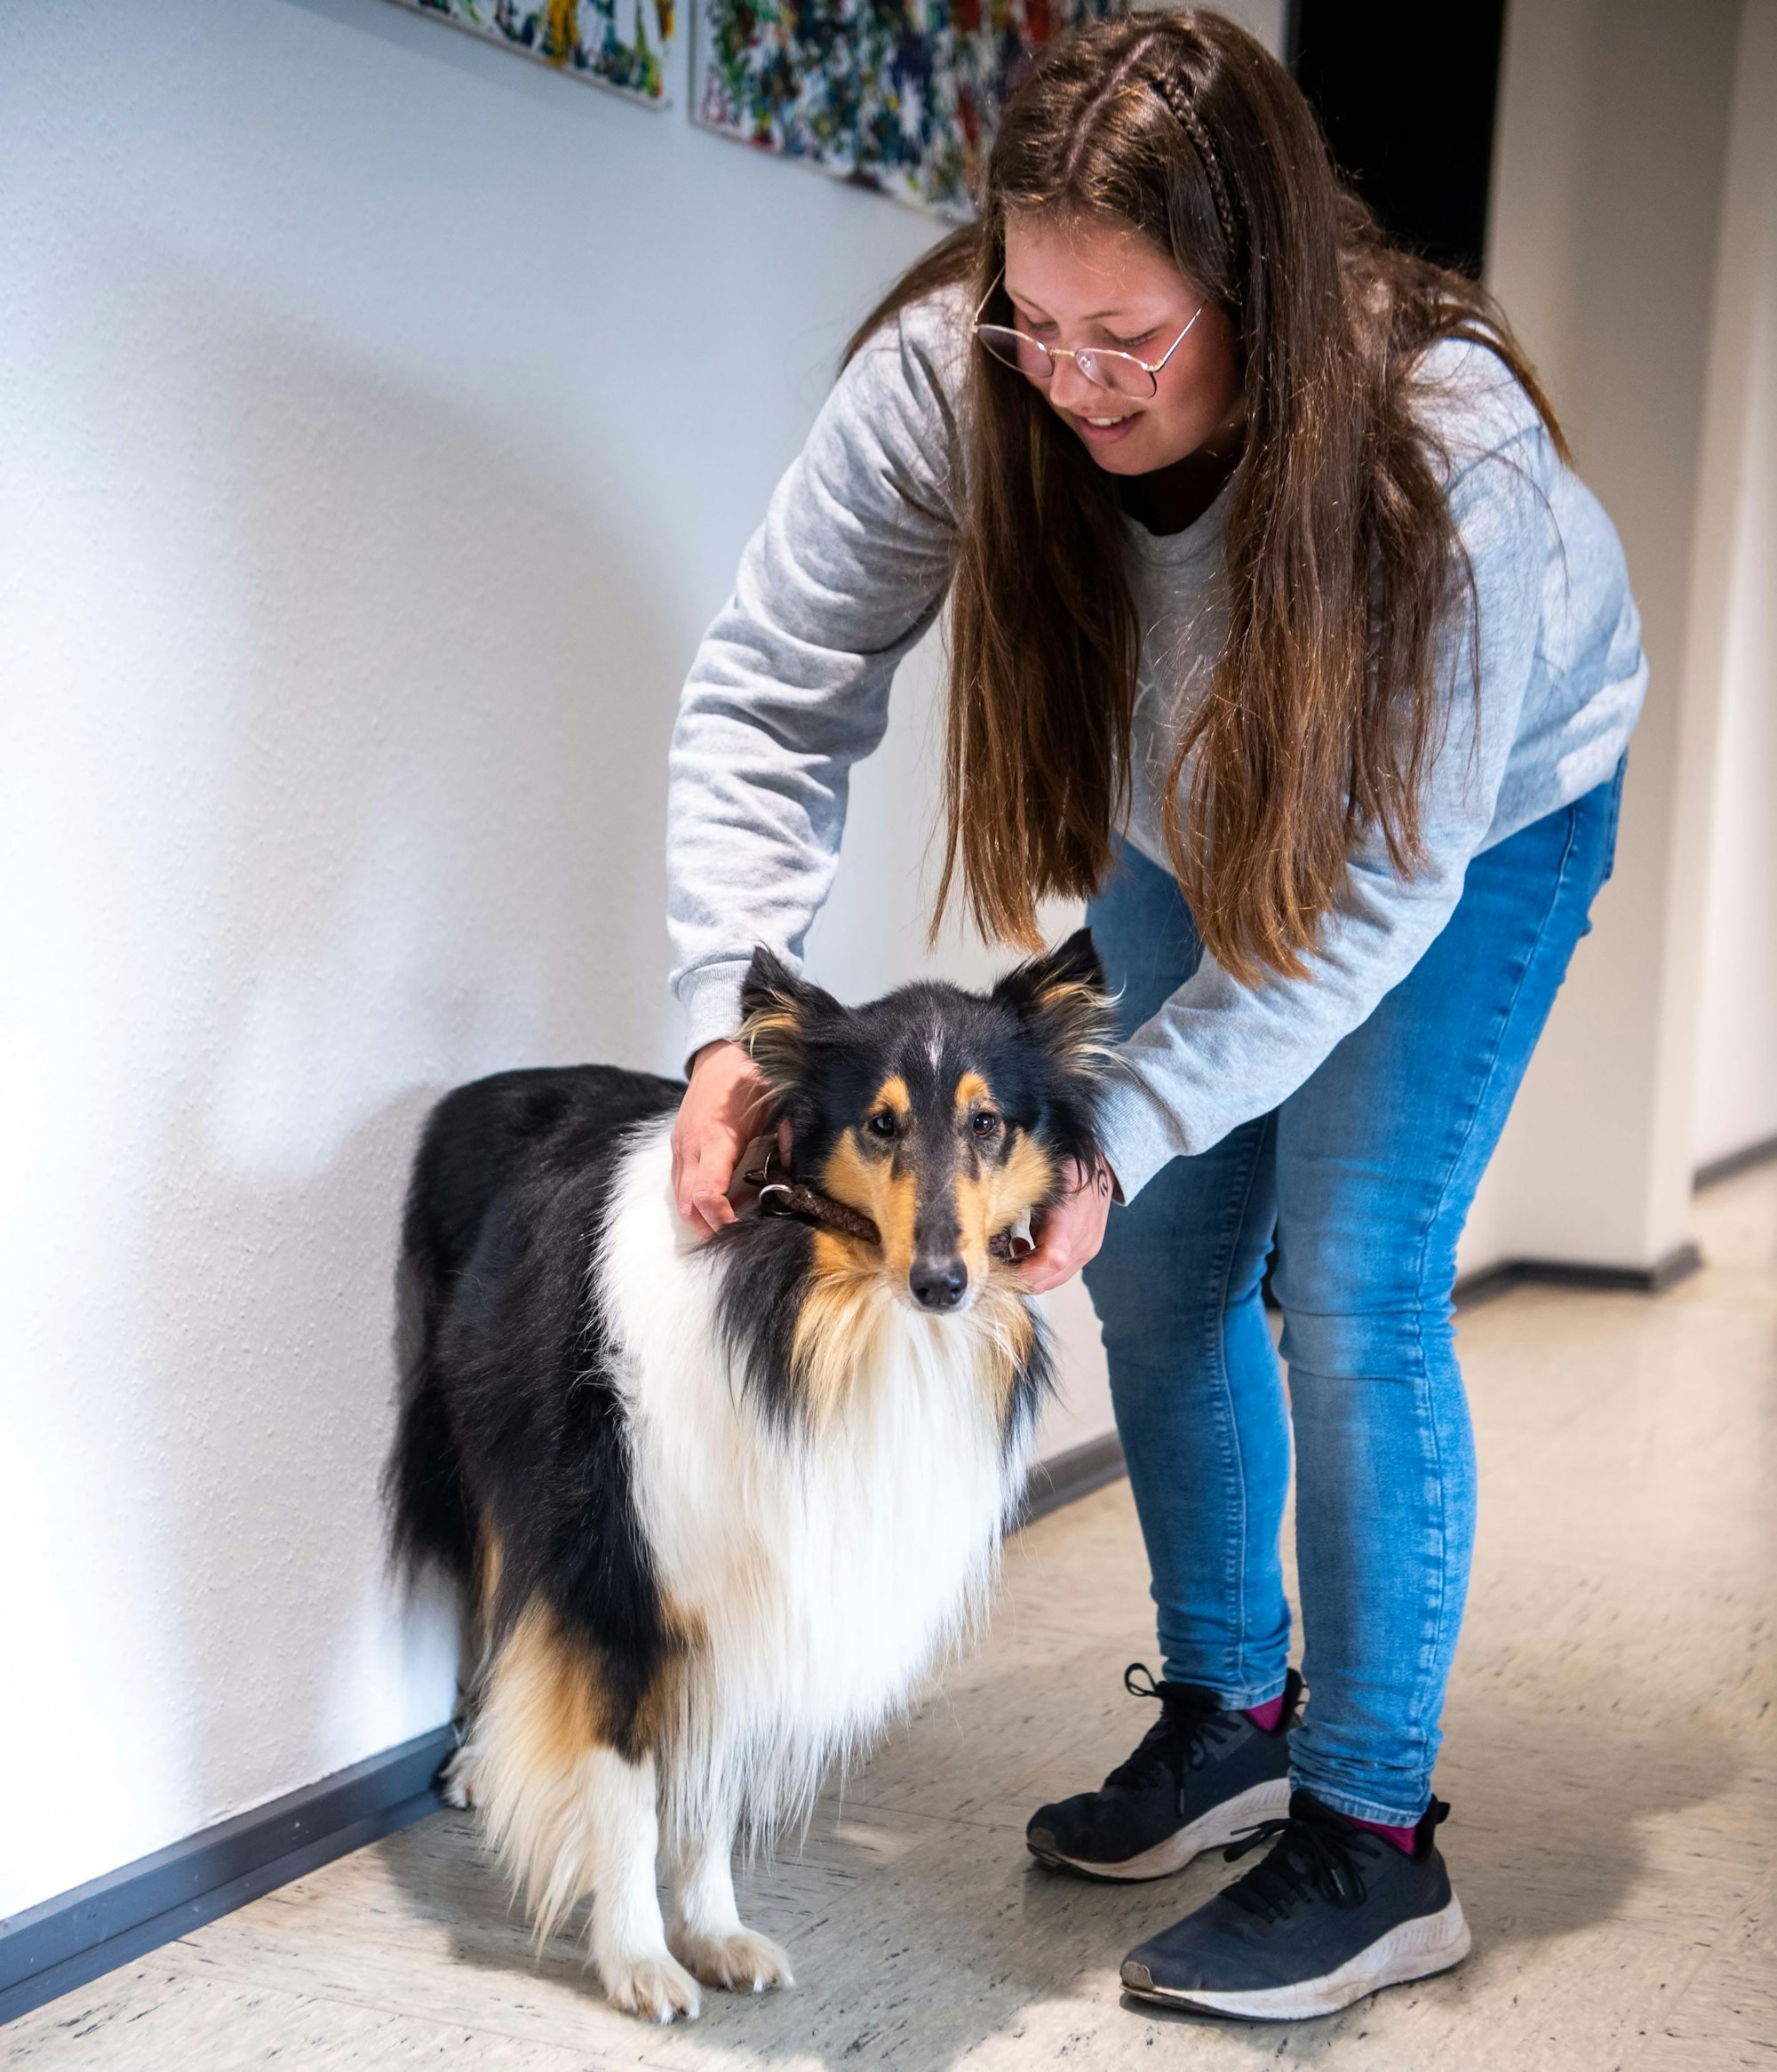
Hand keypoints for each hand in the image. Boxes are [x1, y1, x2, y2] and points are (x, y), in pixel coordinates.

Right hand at [671, 1039, 773, 1236]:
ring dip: (701, 1217)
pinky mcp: (679, 1147)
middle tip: (736, 1238)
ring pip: (680, 1198)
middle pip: (688, 1204)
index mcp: (714, 1137)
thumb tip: (793, 1169)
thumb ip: (786, 1134)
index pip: (706, 1192)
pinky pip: (681, 1184)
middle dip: (710, 1226)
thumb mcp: (775, 1100)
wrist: (717, 1055)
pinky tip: (722, 1203)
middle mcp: (691, 1146)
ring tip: (730, 1224)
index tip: (740, 1228)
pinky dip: (696, 1201)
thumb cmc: (747, 1075)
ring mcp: (680, 1147)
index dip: (720, 1218)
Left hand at [1013, 1156, 1115, 1294]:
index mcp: (1068, 1219)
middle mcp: (1083, 1240)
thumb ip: (1016, 1210)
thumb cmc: (1062, 1171)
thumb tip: (988, 1232)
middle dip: (1020, 1276)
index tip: (1000, 1264)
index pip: (1050, 1259)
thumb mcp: (1035, 1185)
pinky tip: (1033, 1245)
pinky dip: (1044, 1266)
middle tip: (1001, 1258)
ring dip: (1031, 1272)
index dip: (1023, 1271)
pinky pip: (1063, 1271)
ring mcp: (1088, 1249)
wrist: (1099, 1168)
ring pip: (1054, 1280)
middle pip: (1048, 1279)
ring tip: (1017, 1247)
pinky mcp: (1090, 1252)